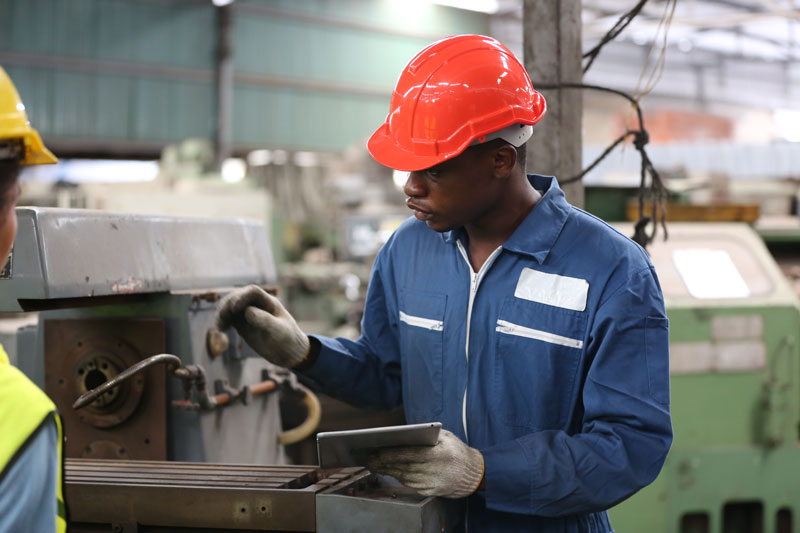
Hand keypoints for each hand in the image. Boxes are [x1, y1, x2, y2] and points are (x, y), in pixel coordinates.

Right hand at [216, 285, 309, 367]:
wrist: (289, 353)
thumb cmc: (288, 339)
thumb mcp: (279, 331)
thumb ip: (265, 320)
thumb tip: (247, 311)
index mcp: (269, 302)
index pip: (253, 292)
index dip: (242, 296)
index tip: (234, 308)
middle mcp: (257, 305)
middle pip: (238, 297)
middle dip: (228, 304)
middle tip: (223, 317)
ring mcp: (249, 314)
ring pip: (231, 307)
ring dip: (223, 313)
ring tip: (220, 326)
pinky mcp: (243, 324)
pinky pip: (230, 319)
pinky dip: (223, 321)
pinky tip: (221, 330)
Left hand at [367, 429, 483, 498]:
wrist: (473, 474)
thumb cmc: (458, 451)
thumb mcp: (446, 437)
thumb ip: (427, 435)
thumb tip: (403, 435)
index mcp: (439, 454)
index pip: (409, 454)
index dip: (391, 454)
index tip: (377, 451)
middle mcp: (434, 470)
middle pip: (403, 467)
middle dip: (384, 463)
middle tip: (369, 458)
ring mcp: (432, 483)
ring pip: (404, 476)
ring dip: (388, 470)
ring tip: (375, 464)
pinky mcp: (430, 491)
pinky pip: (409, 483)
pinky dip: (398, 476)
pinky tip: (390, 470)